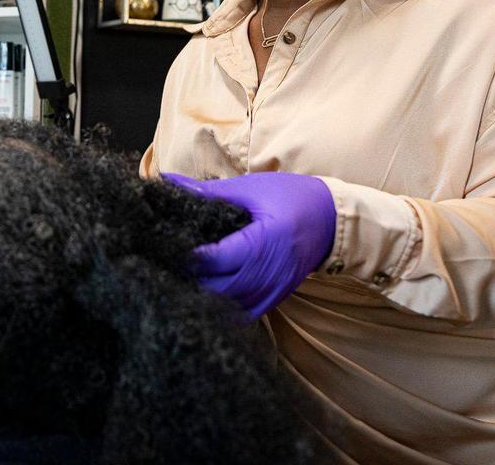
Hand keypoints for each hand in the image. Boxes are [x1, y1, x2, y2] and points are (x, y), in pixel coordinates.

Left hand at [163, 171, 336, 318]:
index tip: (161, 247)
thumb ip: (208, 191)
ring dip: (203, 294)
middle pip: (214, 289)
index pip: (211, 260)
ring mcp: (271, 292)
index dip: (183, 256)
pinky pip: (242, 314)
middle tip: (163, 263)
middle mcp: (266, 276)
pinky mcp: (274, 300)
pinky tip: (206, 289)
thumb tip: (168, 180)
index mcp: (260, 245)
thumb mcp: (251, 189)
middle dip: (187, 278)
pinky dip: (222, 304)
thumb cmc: (292, 197)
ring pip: (226, 307)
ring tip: (179, 277)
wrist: (333, 219)